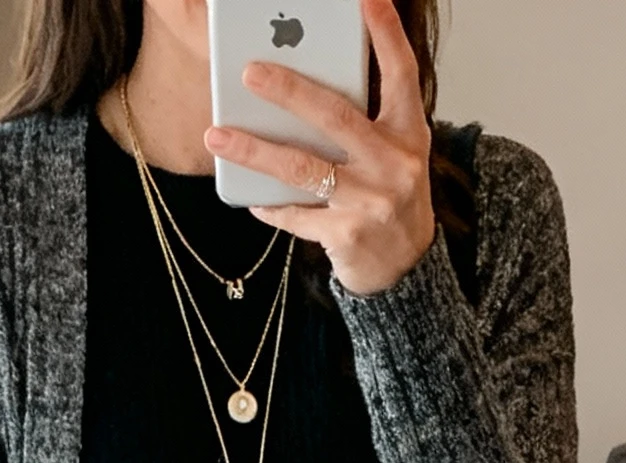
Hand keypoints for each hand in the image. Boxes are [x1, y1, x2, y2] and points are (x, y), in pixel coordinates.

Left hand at [204, 0, 434, 296]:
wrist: (406, 267)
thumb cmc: (391, 196)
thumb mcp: (393, 151)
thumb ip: (363, 119)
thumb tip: (301, 88)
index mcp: (408, 132)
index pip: (400, 72)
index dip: (386, 32)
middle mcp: (394, 163)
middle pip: (335, 116)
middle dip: (289, 91)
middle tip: (249, 72)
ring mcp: (371, 201)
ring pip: (302, 167)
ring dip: (255, 150)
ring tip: (218, 136)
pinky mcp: (347, 235)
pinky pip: (296, 214)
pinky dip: (270, 204)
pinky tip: (248, 194)